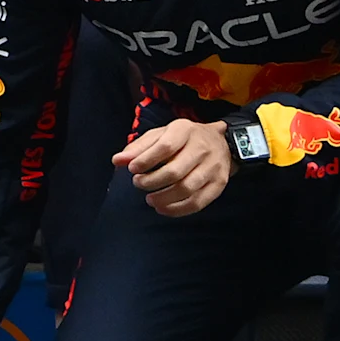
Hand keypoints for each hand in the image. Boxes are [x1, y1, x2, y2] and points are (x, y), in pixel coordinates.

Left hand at [118, 117, 234, 218]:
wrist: (222, 143)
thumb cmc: (183, 139)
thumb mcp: (160, 134)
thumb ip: (138, 147)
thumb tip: (117, 161)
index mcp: (185, 130)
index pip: (165, 147)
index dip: (146, 160)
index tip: (132, 169)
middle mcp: (202, 148)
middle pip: (175, 172)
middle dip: (152, 181)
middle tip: (138, 184)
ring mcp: (213, 168)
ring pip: (187, 189)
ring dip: (163, 198)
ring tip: (149, 199)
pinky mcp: (219, 184)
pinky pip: (198, 202)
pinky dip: (177, 209)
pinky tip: (163, 208)